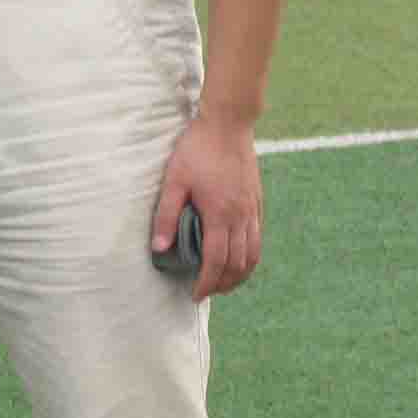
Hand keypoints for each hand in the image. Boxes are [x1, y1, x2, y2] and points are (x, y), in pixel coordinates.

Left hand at [151, 113, 263, 301]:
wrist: (228, 122)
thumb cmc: (197, 149)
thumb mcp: (174, 180)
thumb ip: (167, 215)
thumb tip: (158, 248)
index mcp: (220, 213)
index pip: (217, 261)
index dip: (207, 283)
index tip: (195, 295)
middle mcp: (241, 215)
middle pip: (239, 263)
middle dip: (223, 283)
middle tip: (207, 291)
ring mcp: (252, 207)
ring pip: (254, 252)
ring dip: (241, 273)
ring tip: (224, 281)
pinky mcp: (257, 199)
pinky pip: (258, 235)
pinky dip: (250, 253)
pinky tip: (238, 255)